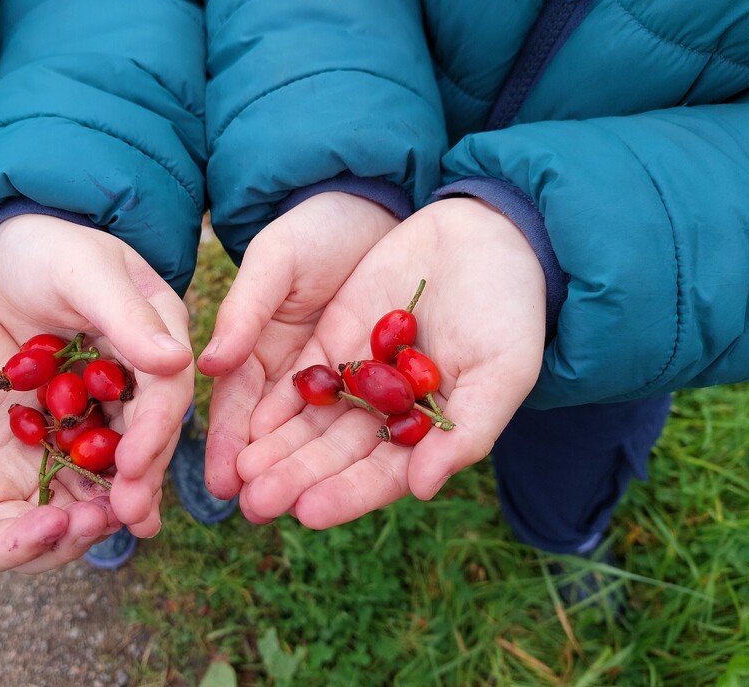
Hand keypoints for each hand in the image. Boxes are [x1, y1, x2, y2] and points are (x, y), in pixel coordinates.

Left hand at [0, 215, 194, 533]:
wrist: (2, 244)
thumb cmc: (46, 245)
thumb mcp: (83, 271)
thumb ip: (127, 316)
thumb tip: (179, 362)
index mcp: (160, 325)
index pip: (166, 386)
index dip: (155, 428)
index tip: (134, 467)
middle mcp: (147, 360)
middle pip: (152, 423)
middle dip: (142, 470)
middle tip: (129, 516)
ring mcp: (116, 383)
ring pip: (126, 440)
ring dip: (124, 484)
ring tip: (120, 527)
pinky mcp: (84, 400)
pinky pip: (91, 442)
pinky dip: (90, 476)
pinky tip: (86, 513)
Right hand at [0, 289, 120, 573]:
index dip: (25, 546)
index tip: (55, 524)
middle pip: (48, 535)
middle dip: (79, 529)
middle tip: (110, 512)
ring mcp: (31, 465)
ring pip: (78, 499)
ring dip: (106, 500)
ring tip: (132, 485)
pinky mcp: (59, 430)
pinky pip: (92, 451)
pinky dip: (114, 456)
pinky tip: (136, 444)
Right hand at [196, 193, 398, 504]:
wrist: (382, 202)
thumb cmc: (318, 225)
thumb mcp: (275, 260)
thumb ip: (244, 311)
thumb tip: (206, 367)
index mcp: (258, 347)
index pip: (238, 404)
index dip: (228, 441)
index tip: (223, 480)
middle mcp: (295, 372)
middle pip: (281, 431)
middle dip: (272, 470)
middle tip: (262, 508)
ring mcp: (341, 376)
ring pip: (326, 432)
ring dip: (315, 471)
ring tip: (306, 508)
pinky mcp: (383, 374)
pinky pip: (375, 416)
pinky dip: (369, 446)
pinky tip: (363, 477)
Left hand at [235, 197, 546, 527]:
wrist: (488, 236)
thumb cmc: (510, 310)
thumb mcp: (503, 371)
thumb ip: (467, 431)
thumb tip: (421, 488)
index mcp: (430, 433)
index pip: (382, 475)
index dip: (346, 495)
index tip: (307, 512)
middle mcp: (388, 413)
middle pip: (334, 455)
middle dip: (295, 478)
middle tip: (256, 503)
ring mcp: (359, 377)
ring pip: (310, 422)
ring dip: (275, 449)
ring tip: (238, 474)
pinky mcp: (335, 340)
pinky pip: (300, 378)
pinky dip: (273, 401)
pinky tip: (244, 422)